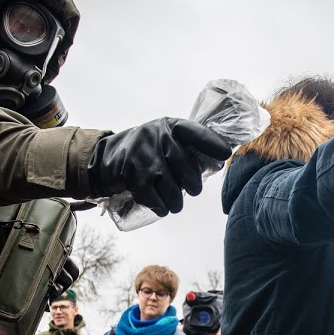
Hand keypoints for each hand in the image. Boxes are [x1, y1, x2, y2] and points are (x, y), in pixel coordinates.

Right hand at [87, 118, 232, 215]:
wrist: (107, 157)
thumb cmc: (147, 151)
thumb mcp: (165, 139)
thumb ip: (186, 146)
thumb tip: (220, 160)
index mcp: (169, 127)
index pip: (193, 132)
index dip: (210, 143)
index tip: (225, 154)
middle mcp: (157, 137)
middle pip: (186, 168)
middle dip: (193, 184)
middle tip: (193, 190)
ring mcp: (143, 157)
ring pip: (172, 188)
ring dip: (176, 201)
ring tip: (175, 203)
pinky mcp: (132, 176)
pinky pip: (154, 198)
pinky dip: (160, 207)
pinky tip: (162, 208)